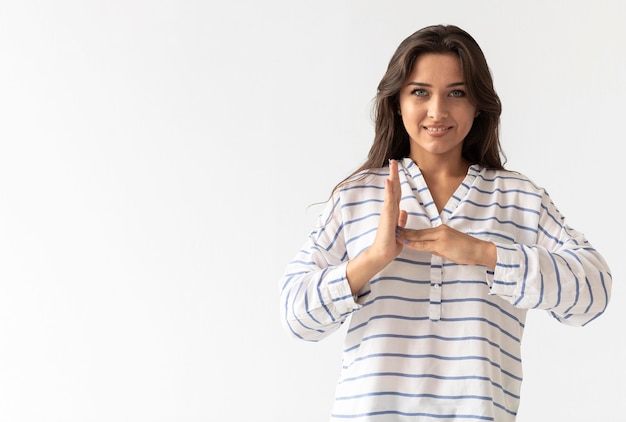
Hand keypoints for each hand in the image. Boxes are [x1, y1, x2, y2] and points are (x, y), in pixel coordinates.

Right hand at [346, 159, 407, 293]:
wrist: (383, 253)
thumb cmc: (390, 243)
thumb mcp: (399, 229)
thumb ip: (401, 219)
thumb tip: (404, 211)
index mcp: (393, 211)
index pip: (396, 192)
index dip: (397, 181)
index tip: (397, 169)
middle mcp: (390, 209)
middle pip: (393, 188)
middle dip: (394, 174)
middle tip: (394, 160)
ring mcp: (387, 211)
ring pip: (390, 191)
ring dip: (391, 177)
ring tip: (392, 165)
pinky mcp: (386, 216)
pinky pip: (388, 200)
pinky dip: (388, 190)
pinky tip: (389, 181)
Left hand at [395, 224, 495, 268]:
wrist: (479, 251)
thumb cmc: (466, 251)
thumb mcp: (448, 248)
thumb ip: (437, 247)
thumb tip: (426, 248)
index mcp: (440, 231)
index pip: (421, 232)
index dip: (408, 232)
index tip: (398, 231)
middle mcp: (439, 230)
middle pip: (418, 232)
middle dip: (403, 232)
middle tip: (390, 230)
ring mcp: (440, 236)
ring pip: (419, 237)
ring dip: (405, 236)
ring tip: (393, 235)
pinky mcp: (442, 243)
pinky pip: (425, 244)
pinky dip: (413, 243)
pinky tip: (405, 243)